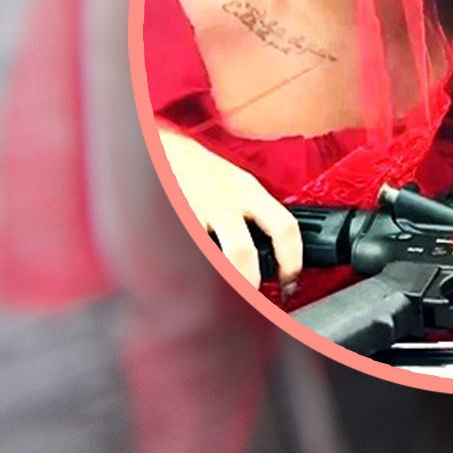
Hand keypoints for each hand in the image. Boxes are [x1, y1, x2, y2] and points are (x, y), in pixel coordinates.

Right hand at [160, 128, 302, 288]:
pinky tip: (185, 286)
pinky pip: (179, 256)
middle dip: (247, 283)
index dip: (292, 260)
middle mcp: (223, 200)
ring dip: (216, 285)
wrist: (160, 148)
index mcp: (248, 191)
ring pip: (210, 259)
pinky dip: (184, 277)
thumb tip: (277, 255)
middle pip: (241, 253)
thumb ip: (257, 216)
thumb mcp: (238, 186)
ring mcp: (192, 210)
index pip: (284, 227)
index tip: (290, 283)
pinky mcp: (166, 221)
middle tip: (251, 302)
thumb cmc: (202, 170)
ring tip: (217, 304)